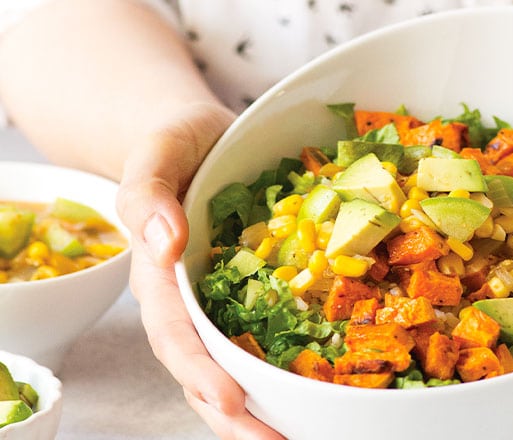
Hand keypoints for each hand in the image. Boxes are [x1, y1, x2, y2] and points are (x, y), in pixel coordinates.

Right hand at [116, 102, 285, 439]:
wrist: (203, 137)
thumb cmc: (174, 144)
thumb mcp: (155, 155)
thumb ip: (148, 197)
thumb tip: (164, 244)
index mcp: (161, 278)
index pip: (176, 335)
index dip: (201, 371)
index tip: (231, 400)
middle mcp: (192, 301)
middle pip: (206, 369)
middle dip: (235, 414)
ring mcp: (226, 301)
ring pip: (238, 363)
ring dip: (265, 405)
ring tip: (298, 435)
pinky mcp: (258, 292)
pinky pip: (273, 333)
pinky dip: (291, 364)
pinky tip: (322, 387)